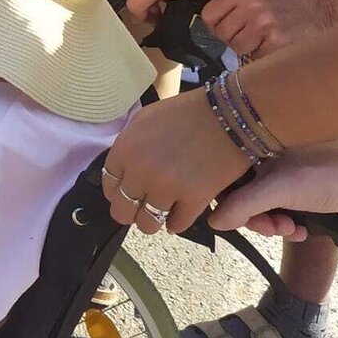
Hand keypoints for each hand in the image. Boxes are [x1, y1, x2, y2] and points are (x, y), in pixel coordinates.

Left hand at [100, 89, 249, 234]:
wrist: (228, 115)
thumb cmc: (186, 113)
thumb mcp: (144, 119)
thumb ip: (128, 146)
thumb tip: (123, 170)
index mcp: (125, 149)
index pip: (109, 187)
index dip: (118, 193)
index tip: (129, 193)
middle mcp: (141, 171)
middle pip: (122, 211)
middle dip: (132, 211)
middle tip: (144, 206)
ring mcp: (168, 188)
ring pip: (147, 224)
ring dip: (154, 220)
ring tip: (162, 212)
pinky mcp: (195, 200)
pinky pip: (177, 225)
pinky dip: (177, 222)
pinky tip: (181, 212)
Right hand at [124, 0, 214, 22]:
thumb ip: (136, 3)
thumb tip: (136, 17)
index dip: (127, 4)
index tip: (136, 20)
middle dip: (144, 11)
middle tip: (152, 22)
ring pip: (155, 0)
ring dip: (158, 12)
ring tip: (163, 22)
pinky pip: (169, 1)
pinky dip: (170, 10)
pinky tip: (173, 18)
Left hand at [200, 0, 325, 59]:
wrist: (321, 13)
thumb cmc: (287, 4)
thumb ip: (235, 4)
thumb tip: (208, 23)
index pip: (209, 14)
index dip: (214, 25)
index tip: (223, 28)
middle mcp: (251, 7)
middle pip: (222, 33)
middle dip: (232, 38)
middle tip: (248, 34)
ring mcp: (263, 26)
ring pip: (237, 47)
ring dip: (247, 47)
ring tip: (262, 39)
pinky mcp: (275, 43)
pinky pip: (255, 56)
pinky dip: (262, 55)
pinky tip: (273, 45)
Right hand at [211, 148, 337, 238]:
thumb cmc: (324, 178)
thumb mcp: (277, 189)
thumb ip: (242, 205)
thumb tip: (213, 221)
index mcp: (258, 153)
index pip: (228, 180)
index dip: (229, 204)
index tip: (240, 218)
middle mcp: (268, 166)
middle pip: (244, 200)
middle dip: (257, 219)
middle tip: (274, 226)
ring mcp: (286, 184)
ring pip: (263, 212)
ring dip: (274, 226)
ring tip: (291, 228)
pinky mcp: (301, 200)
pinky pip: (283, 217)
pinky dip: (289, 229)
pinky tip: (301, 230)